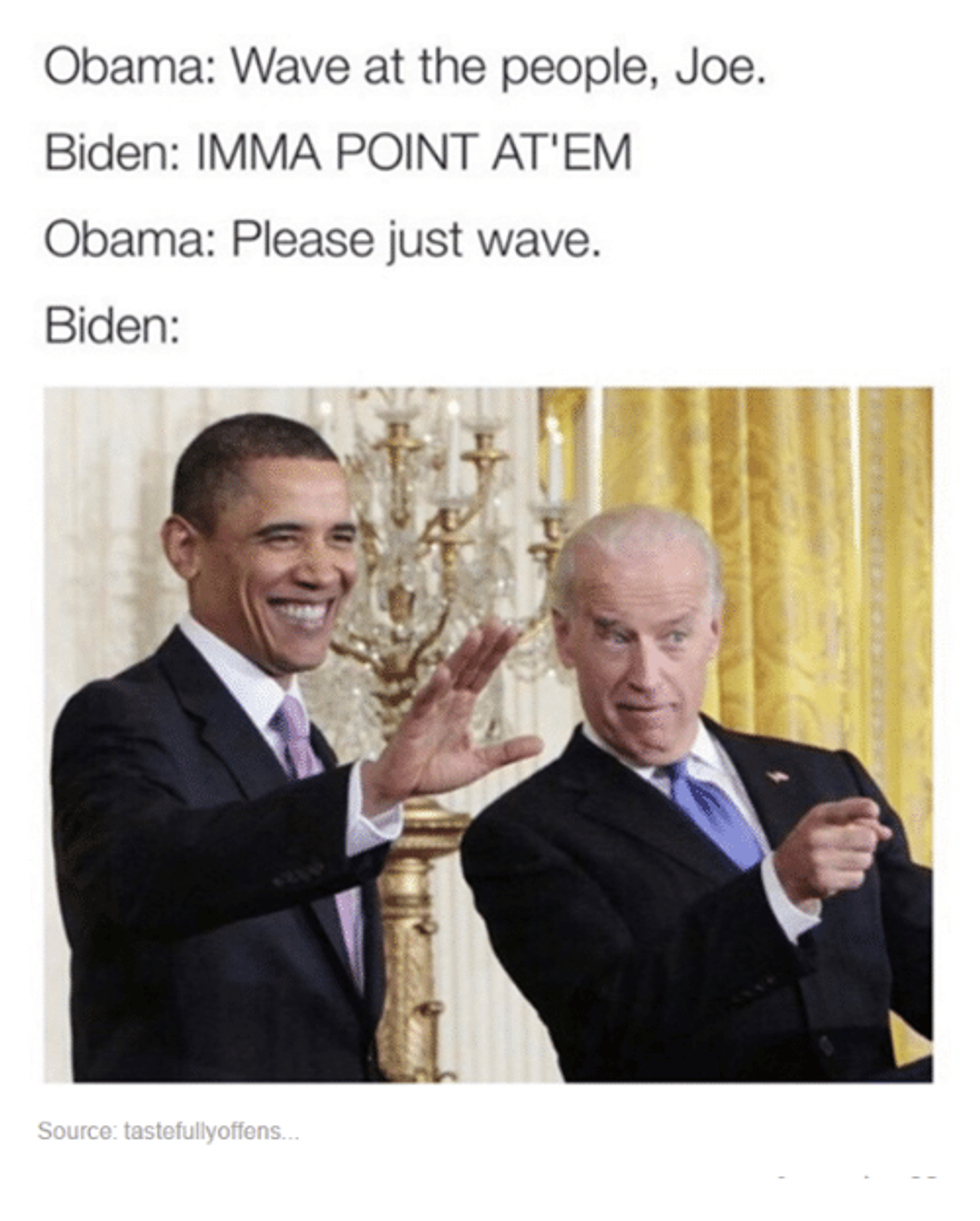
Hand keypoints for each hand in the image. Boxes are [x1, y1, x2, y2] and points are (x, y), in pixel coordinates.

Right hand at [360, 619, 543, 815]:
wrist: (403, 787)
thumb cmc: (435, 771)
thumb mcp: (479, 762)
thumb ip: (508, 751)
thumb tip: (541, 744)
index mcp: (463, 705)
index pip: (483, 672)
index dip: (497, 652)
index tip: (512, 630)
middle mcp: (448, 699)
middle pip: (469, 666)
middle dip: (484, 644)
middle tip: (499, 620)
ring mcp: (431, 707)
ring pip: (449, 675)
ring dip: (462, 655)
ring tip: (476, 635)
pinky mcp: (415, 721)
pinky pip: (425, 700)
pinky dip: (435, 687)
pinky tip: (445, 672)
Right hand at [773, 798, 892, 906]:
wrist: (786, 870)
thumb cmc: (816, 840)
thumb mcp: (830, 821)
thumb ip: (860, 820)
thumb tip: (887, 833)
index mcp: (821, 814)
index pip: (860, 808)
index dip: (871, 812)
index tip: (872, 814)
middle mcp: (818, 835)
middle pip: (869, 838)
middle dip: (866, 844)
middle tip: (853, 845)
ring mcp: (819, 858)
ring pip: (866, 860)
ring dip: (860, 862)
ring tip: (842, 859)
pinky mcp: (823, 880)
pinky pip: (858, 878)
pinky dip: (852, 877)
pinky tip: (837, 872)